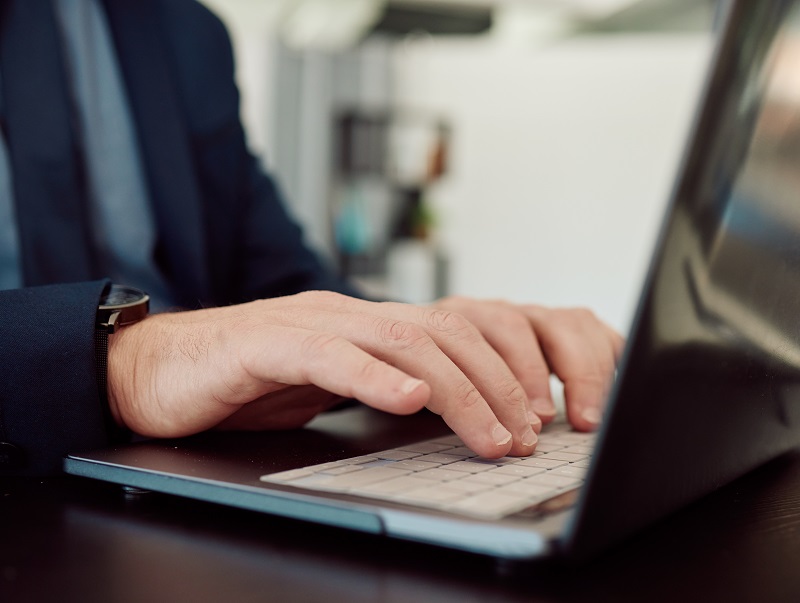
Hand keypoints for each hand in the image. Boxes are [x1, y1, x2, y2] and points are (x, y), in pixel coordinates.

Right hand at [107, 291, 622, 457]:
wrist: (163, 367)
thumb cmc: (254, 380)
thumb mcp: (337, 385)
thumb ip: (388, 387)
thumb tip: (450, 412)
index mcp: (373, 324)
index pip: (460, 329)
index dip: (509, 367)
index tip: (541, 414)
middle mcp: (353, 315)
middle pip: (446, 332)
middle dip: (500, 383)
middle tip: (531, 433)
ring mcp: (312, 323)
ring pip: (402, 341)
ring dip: (457, 390)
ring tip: (493, 433)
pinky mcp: (267, 343)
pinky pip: (328, 353)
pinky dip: (372, 376)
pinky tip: (406, 400)